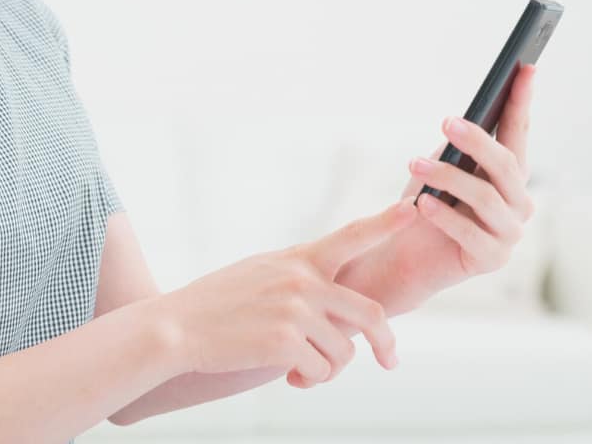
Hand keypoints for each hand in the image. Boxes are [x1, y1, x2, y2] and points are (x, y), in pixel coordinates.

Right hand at [158, 199, 417, 383]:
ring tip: (300, 367)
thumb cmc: (218, 304)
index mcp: (296, 259)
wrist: (178, 327)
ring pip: (345, 352)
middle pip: (369, 313)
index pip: (350, 237)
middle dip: (385, 342)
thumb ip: (301, 279)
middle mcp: (301, 280)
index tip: (413, 209)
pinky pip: (322, 371)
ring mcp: (294, 310)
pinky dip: (311, 380)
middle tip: (390, 361)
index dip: (385, 223)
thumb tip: (337, 303)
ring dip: (329, 368)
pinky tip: (289, 376)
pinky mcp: (285, 342)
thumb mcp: (261, 274)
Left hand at [393, 62, 536, 287]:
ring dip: (448, 178)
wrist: (405, 253)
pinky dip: (444, 216)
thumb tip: (460, 123)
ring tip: (414, 166)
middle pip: (505, 164)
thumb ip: (457, 148)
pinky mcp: (492, 259)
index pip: (518, 131)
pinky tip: (422, 205)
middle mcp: (517, 201)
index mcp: (506, 174)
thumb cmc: (424, 202)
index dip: (522, 100)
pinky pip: (470, 233)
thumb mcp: (439, 167)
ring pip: (485, 197)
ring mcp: (509, 232)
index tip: (525, 68)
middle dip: (477, 141)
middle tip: (446, 122)